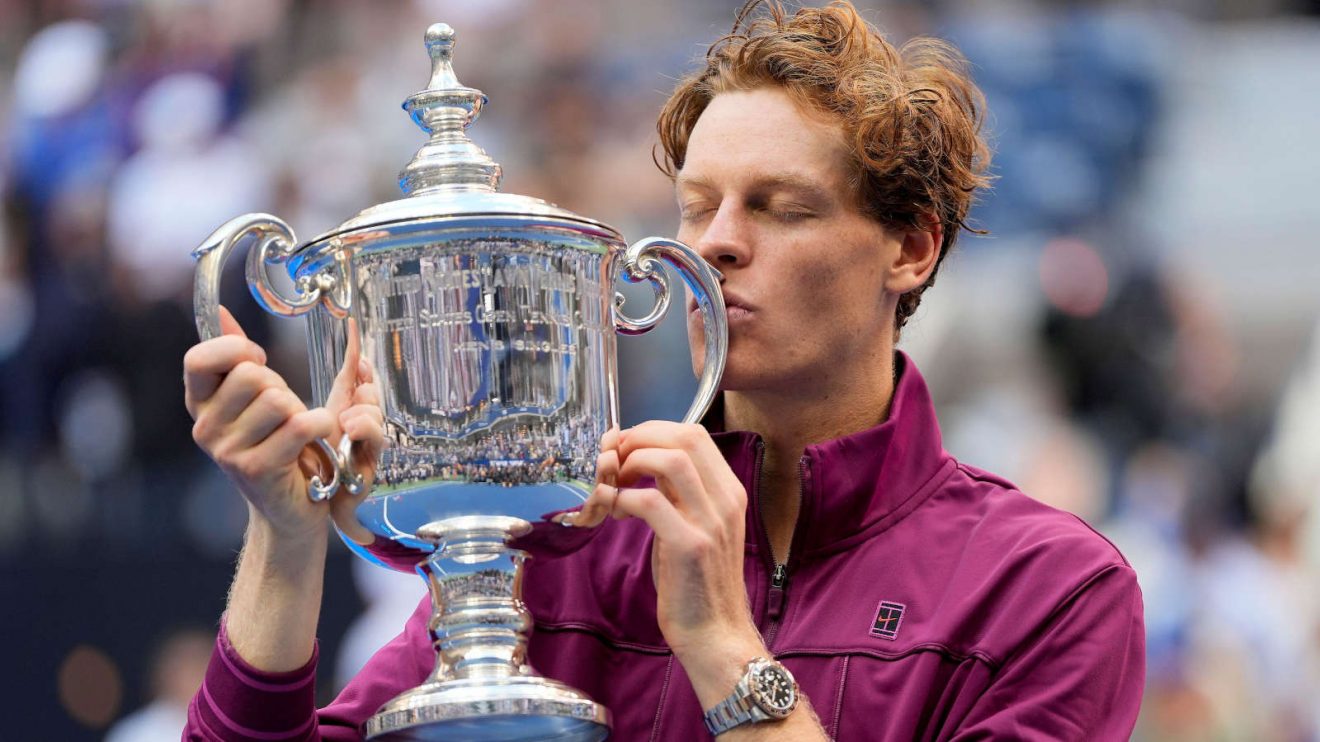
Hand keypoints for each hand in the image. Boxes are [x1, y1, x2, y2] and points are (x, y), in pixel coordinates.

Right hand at [184, 306, 380, 541]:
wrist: (290, 508)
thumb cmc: (278, 443)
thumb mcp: (254, 396)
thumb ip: (236, 356)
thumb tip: (221, 312)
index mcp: (200, 404)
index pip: (199, 359)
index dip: (236, 350)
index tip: (259, 361)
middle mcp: (206, 428)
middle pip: (251, 376)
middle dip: (281, 386)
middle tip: (285, 411)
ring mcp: (228, 451)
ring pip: (278, 400)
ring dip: (301, 409)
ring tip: (297, 430)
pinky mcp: (257, 470)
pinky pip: (301, 425)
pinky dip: (321, 426)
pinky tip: (317, 439)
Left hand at [578, 422, 764, 670]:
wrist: (716, 634)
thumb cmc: (698, 582)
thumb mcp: (696, 526)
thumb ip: (679, 494)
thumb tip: (643, 464)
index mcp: (729, 492)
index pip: (694, 434)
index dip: (652, 430)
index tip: (625, 448)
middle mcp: (726, 500)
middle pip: (684, 437)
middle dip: (639, 438)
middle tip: (613, 460)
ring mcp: (711, 521)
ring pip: (670, 461)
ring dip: (632, 463)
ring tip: (614, 482)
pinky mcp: (690, 545)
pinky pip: (650, 502)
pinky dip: (622, 499)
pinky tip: (612, 512)